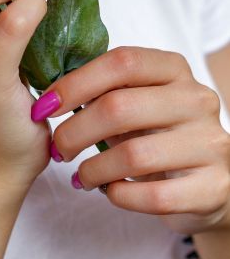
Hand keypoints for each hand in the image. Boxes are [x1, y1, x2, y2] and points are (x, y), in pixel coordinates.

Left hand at [42, 46, 229, 234]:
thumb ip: (102, 90)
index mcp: (174, 70)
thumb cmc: (156, 135)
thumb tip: (48, 93)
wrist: (207, 184)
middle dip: (75, 131)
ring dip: (94, 169)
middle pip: (119, 107)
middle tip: (58, 148)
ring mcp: (210, 144)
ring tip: (81, 177)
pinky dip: (121, 196)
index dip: (76, 83)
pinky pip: (154, 196)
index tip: (46, 105)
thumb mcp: (135, 103)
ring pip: (134, 155)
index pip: (122, 62)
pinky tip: (111, 192)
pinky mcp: (213, 187)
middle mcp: (197, 100)